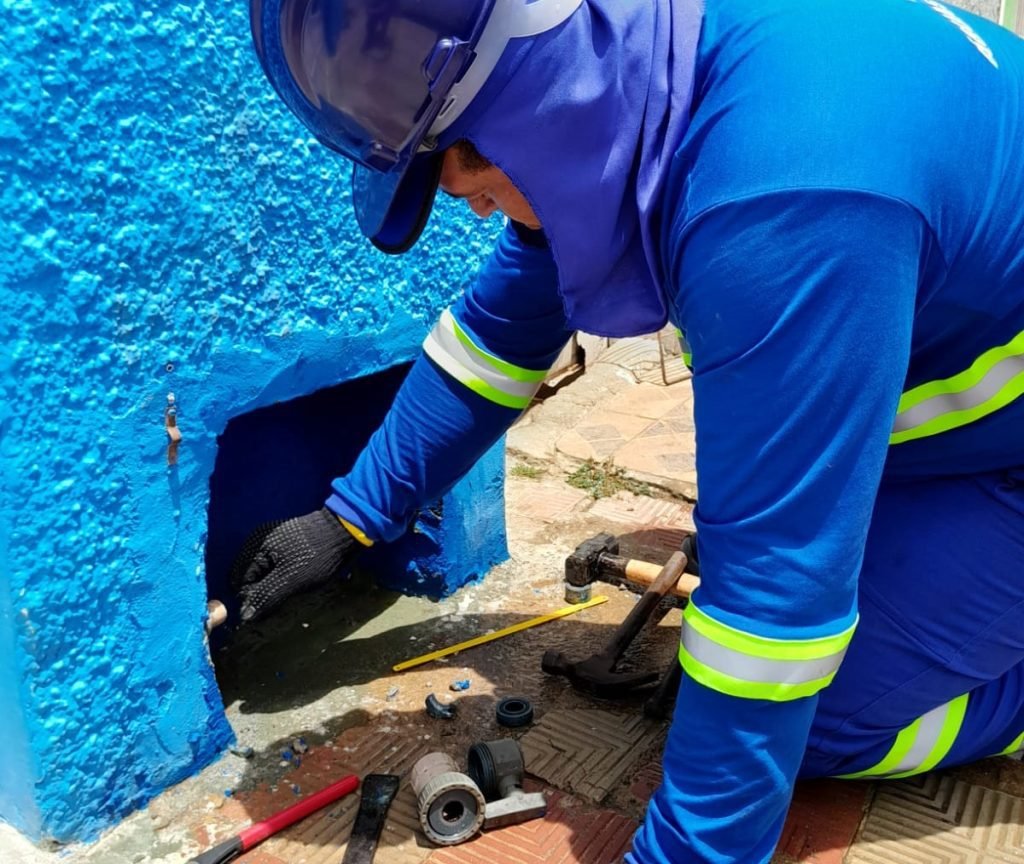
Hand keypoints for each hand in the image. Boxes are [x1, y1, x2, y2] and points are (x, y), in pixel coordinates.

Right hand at [231, 508, 359, 621]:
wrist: (346, 529)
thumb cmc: (317, 556)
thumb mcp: (291, 579)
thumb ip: (266, 596)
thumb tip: (244, 617)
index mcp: (256, 549)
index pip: (240, 583)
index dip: (251, 600)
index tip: (266, 612)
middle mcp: (261, 543)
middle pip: (251, 578)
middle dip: (261, 594)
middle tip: (278, 606)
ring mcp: (275, 543)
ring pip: (265, 573)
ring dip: (272, 587)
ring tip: (288, 597)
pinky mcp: (289, 545)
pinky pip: (277, 566)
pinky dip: (282, 578)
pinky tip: (294, 585)